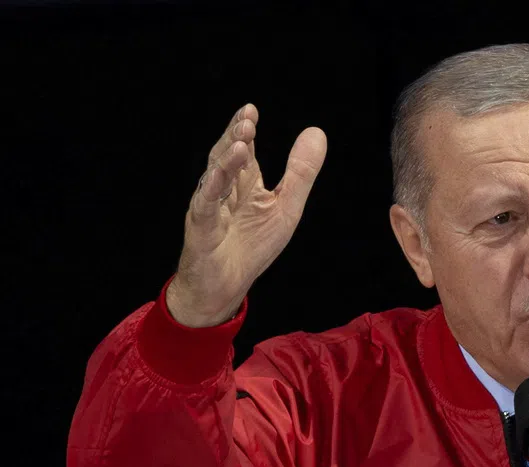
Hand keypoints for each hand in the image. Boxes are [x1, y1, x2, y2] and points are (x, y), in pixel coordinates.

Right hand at [166, 104, 327, 326]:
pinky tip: (221, 173)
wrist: (224, 286)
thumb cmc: (252, 247)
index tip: (251, 110)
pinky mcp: (202, 227)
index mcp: (244, 183)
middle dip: (235, 136)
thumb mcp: (286, 207)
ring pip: (216, 176)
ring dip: (227, 157)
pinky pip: (206, 204)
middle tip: (247, 118)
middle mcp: (224, 189)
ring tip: (240, 139)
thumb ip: (300, 173)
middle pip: (227, 156)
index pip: (244, 151)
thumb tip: (316, 132)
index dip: (245, 130)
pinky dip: (213, 187)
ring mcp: (210, 207)